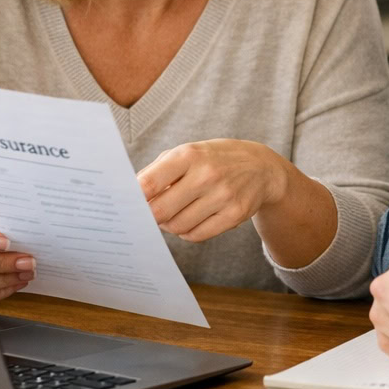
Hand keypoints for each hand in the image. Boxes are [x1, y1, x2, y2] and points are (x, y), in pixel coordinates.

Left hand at [140, 140, 285, 242]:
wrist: (261, 167)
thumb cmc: (214, 160)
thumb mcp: (187, 153)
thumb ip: (157, 172)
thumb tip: (130, 198)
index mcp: (189, 155)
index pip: (149, 183)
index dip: (133, 199)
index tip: (127, 205)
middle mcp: (207, 174)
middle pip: (160, 211)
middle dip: (150, 216)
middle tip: (150, 213)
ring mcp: (223, 196)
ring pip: (177, 226)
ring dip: (169, 224)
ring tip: (174, 214)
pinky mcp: (234, 215)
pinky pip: (196, 235)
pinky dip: (187, 232)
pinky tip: (191, 219)